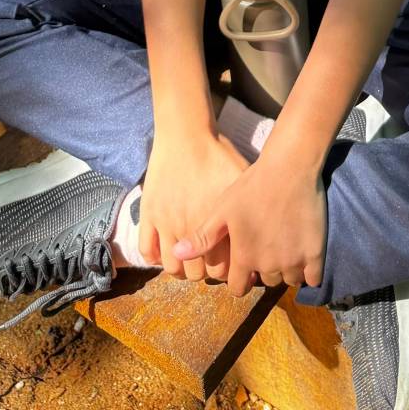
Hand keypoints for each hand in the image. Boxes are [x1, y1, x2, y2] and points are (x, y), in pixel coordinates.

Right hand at [139, 129, 248, 281]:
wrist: (185, 134)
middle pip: (196, 274)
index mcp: (215, 226)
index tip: (226, 258)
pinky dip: (156, 256)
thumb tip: (261, 234)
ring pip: (171, 268)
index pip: (221, 271)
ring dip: (180, 267)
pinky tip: (167, 247)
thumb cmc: (217, 154)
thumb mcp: (240, 180)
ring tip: (188, 255)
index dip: (226, 267)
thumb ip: (247, 210)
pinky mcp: (148, 215)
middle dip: (204, 269)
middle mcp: (189, 231)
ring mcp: (166, 225)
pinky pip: (147, 250)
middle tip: (208, 257)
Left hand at [172, 146, 326, 295]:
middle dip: (263, 269)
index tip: (244, 263)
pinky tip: (302, 251)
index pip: (238, 288)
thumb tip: (178, 254)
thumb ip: (203, 236)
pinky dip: (308, 270)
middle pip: (265, 281)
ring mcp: (293, 261)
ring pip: (288, 279)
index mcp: (244, 257)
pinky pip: (312, 277)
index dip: (239, 277)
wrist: (290, 166)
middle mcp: (268, 264)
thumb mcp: (223, 208)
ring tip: (283, 245)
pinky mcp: (315, 254)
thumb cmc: (253, 185)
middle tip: (266, 246)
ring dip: (285, 269)